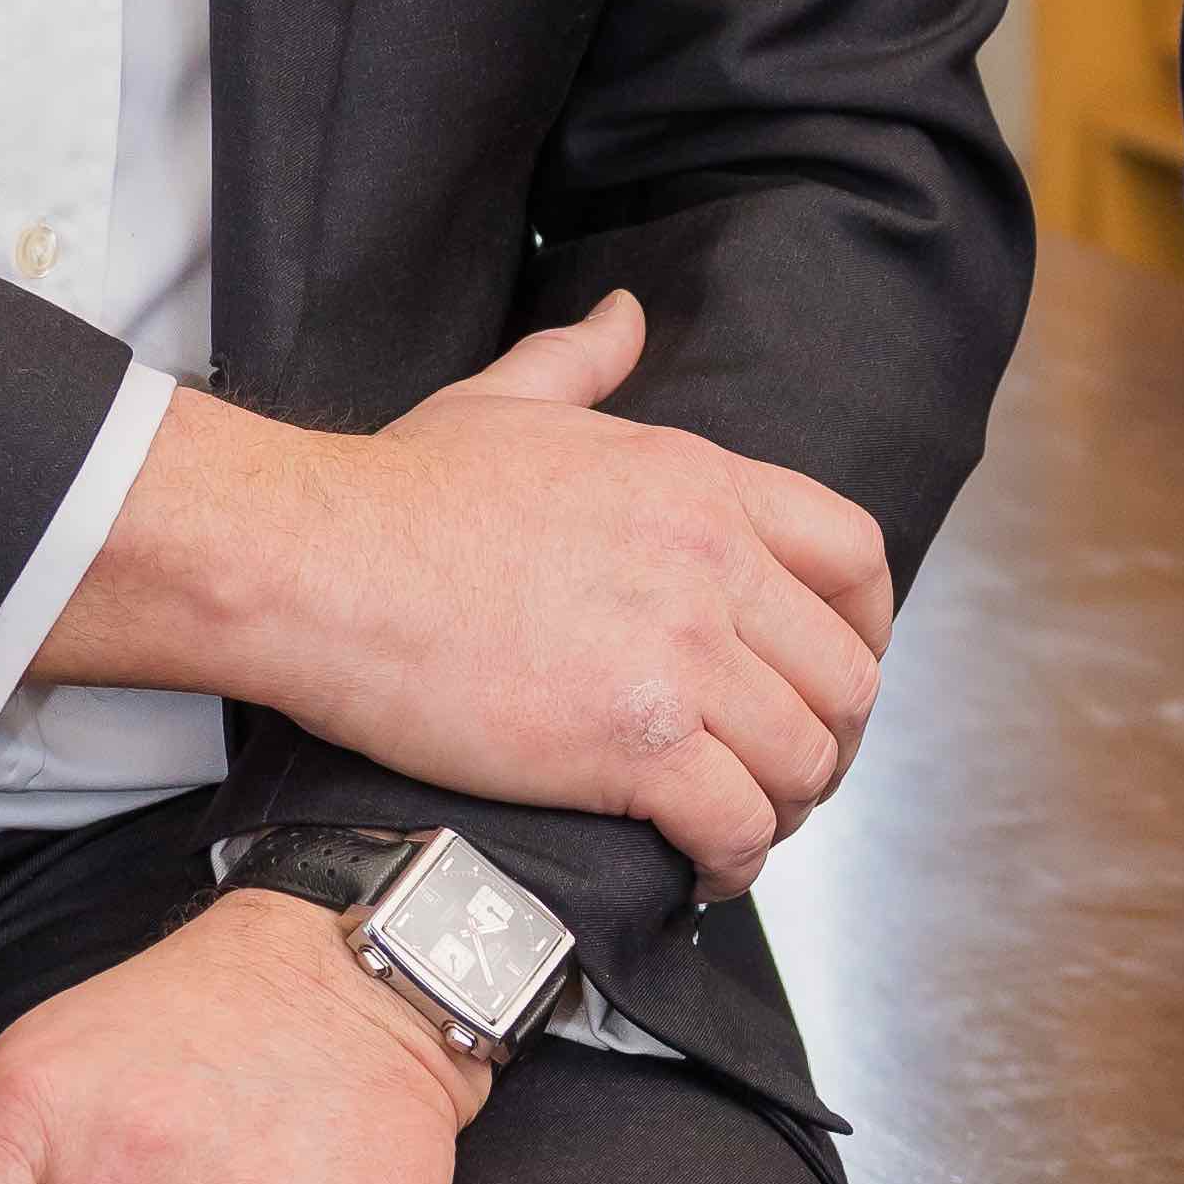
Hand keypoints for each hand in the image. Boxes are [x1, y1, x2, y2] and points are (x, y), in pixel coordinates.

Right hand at [33, 292, 894, 890]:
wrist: (316, 562)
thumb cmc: (396, 491)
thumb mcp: (509, 400)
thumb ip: (584, 359)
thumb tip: (626, 314)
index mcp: (700, 483)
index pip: (855, 556)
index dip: (867, 628)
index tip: (839, 671)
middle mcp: (713, 566)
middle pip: (846, 674)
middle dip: (829, 737)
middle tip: (782, 773)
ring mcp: (680, 657)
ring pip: (804, 758)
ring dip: (783, 807)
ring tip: (739, 827)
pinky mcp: (635, 746)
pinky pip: (737, 823)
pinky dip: (734, 861)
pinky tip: (700, 869)